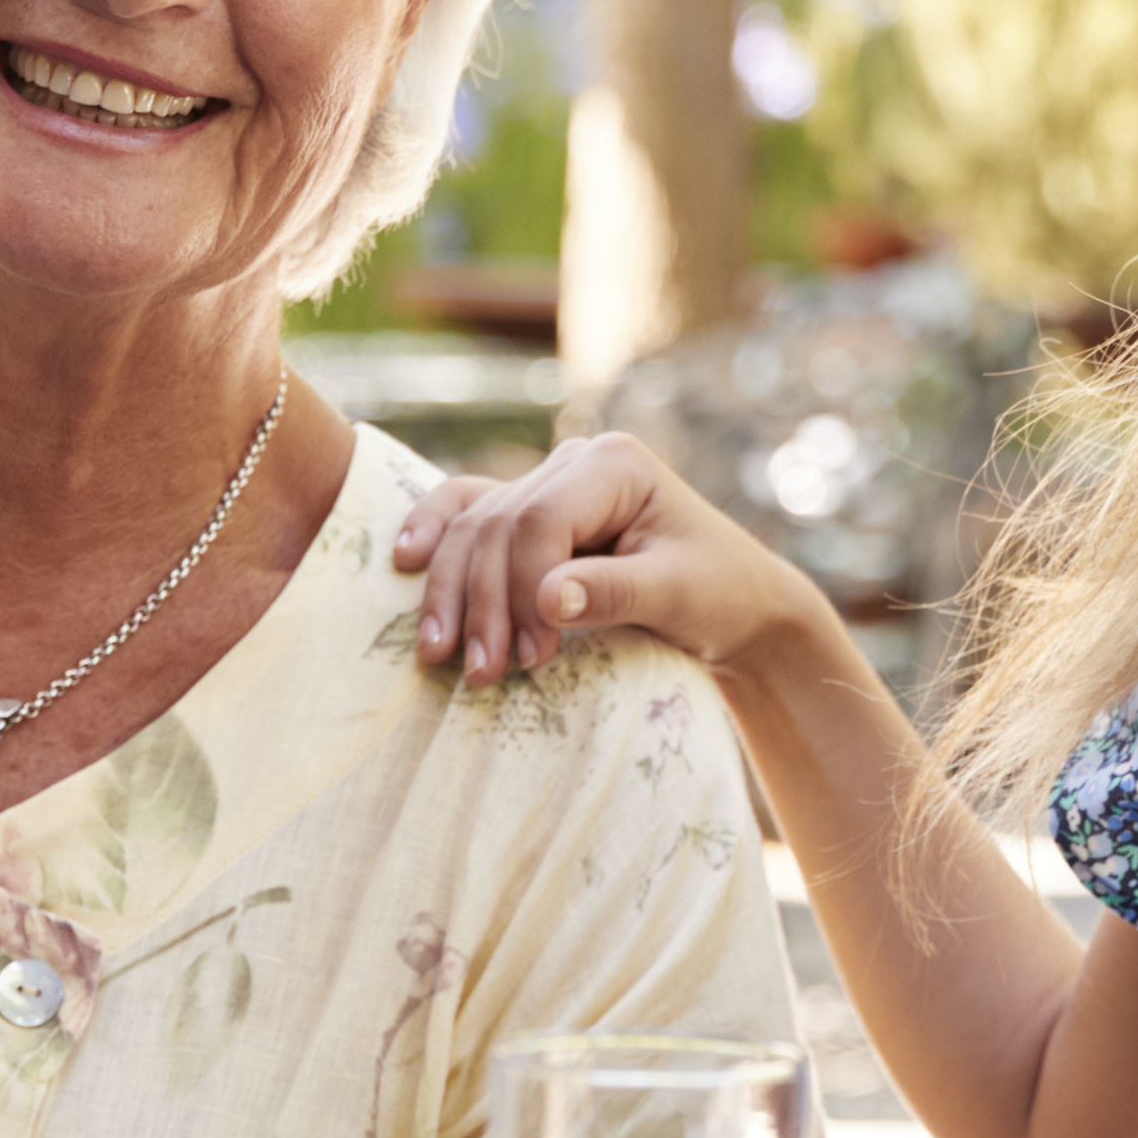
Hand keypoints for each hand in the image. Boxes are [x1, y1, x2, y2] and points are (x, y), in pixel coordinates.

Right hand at [392, 434, 816, 679]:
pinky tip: (404, 560)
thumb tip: (548, 599)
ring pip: (473, 527)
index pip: (542, 520)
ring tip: (443, 655)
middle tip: (484, 674)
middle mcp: (572, 463)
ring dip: (451, 591)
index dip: (525, 589)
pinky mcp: (529, 513)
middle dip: (485, 602)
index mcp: (614, 464)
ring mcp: (546, 483)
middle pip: (498, 526)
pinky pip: (465, 512)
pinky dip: (434, 534)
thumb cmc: (719, 592)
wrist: (734, 601)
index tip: (534, 656)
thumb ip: (616, 592)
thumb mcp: (680, 593)